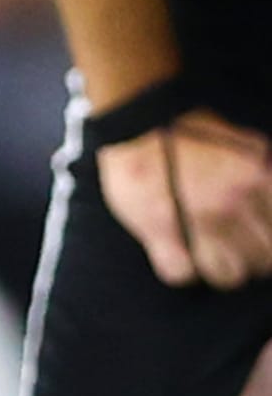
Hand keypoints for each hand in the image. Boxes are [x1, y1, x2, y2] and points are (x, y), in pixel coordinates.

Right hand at [97, 113, 271, 288]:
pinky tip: (179, 256)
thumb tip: (270, 191)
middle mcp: (233, 203)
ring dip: (220, 271)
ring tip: (209, 259)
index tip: (259, 243)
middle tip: (234, 250)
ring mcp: (196, 220)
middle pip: (261, 262)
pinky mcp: (158, 231)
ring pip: (227, 276)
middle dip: (250, 260)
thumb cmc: (189, 130)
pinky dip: (182, 270)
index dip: (269, 244)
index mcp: (257, 179)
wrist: (137, 119)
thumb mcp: (245, 143)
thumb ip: (265, 171)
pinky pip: (181, 274)